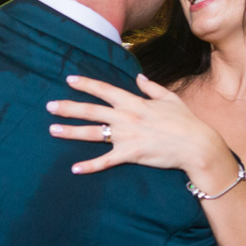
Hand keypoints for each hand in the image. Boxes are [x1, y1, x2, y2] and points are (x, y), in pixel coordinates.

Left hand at [47, 73, 233, 183]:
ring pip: (92, 133)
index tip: (69, 80)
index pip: (104, 90)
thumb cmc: (185, 121)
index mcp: (133, 102)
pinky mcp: (130, 154)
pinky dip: (89, 166)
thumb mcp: (169, 98)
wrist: (196, 144)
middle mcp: (125, 117)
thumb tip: (139, 77)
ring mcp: (126, 136)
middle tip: (49, 106)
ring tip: (52, 130)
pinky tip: (74, 168)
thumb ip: (151, 87)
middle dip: (68, 107)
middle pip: (91, 111)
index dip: (86, 84)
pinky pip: (105, 161)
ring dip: (70, 132)